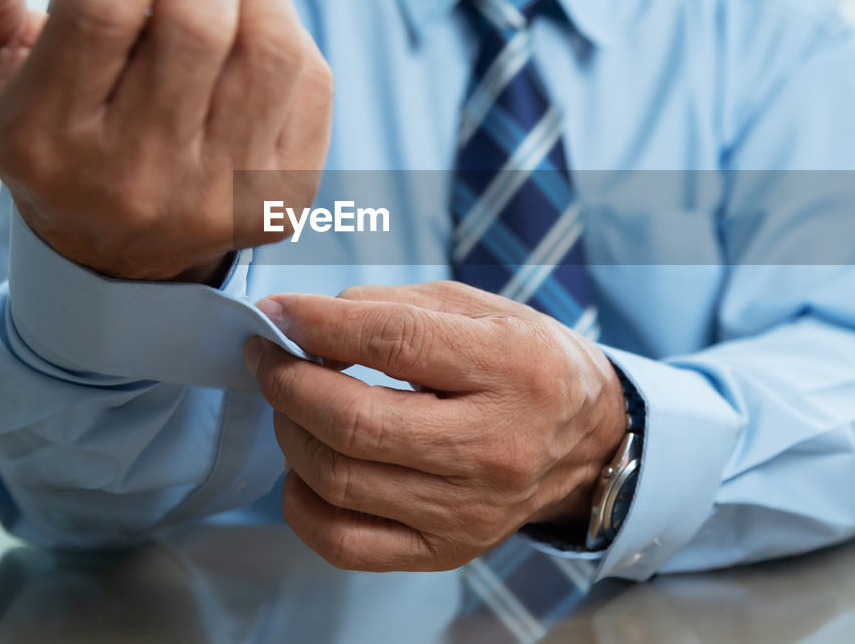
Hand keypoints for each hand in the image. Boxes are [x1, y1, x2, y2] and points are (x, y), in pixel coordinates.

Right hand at [0, 0, 331, 280]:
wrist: (113, 250)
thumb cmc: (46, 128)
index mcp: (46, 139)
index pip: (103, 10)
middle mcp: (132, 180)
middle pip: (196, 24)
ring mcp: (213, 200)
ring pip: (268, 49)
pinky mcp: (277, 203)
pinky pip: (311, 83)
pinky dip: (288, 38)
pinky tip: (248, 45)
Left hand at [243, 281, 626, 571]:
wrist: (587, 441)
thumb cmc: (524, 362)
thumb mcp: (479, 309)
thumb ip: (393, 305)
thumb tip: (304, 320)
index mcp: (512, 368)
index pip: (394, 343)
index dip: (318, 323)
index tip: (276, 311)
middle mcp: (495, 446)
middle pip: (356, 423)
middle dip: (288, 383)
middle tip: (267, 357)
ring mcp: (470, 509)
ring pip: (340, 481)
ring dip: (290, 432)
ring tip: (290, 404)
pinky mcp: (447, 549)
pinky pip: (344, 542)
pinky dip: (301, 503)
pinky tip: (304, 464)